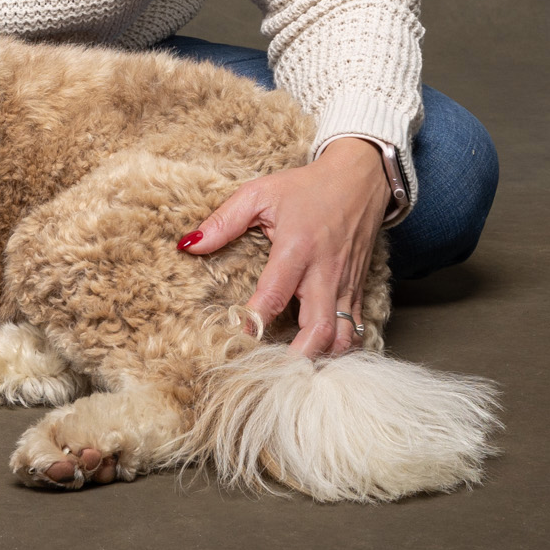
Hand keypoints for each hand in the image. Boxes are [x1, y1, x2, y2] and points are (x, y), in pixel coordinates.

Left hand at [176, 139, 388, 357]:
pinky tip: (316, 354)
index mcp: (297, 248)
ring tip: (292, 368)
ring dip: (319, 357)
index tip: (237, 338)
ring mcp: (345, 285)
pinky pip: (355, 330)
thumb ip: (223, 220)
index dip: (255, 321)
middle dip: (295, 357)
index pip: (274, 295)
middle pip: (318, 330)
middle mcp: (324, 273)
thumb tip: (189, 245)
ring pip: (342, 338)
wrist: (360, 179)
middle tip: (269, 370)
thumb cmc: (307, 187)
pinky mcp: (358, 290)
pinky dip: (338, 347)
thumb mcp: (260, 193)